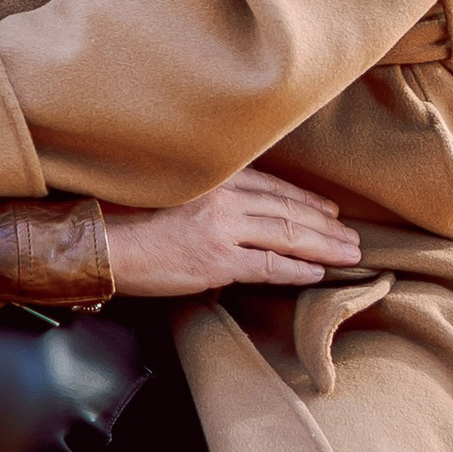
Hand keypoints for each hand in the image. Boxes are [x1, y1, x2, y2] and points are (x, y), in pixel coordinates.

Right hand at [103, 166, 366, 298]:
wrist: (100, 241)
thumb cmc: (126, 219)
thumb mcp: (171, 192)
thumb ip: (206, 197)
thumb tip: (233, 214)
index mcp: (214, 178)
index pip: (273, 186)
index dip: (306, 198)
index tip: (329, 209)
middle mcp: (224, 198)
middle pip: (288, 210)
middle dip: (325, 224)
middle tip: (352, 236)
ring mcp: (223, 228)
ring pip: (287, 234)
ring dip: (323, 246)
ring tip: (348, 254)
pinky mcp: (218, 259)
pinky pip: (269, 266)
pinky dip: (298, 269)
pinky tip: (317, 273)